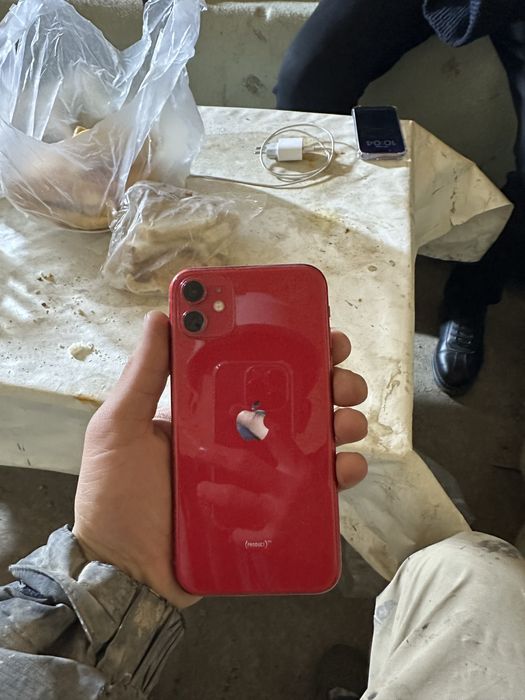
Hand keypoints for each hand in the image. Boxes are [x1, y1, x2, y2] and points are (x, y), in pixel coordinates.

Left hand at [73, 311, 367, 608]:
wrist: (126, 575)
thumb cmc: (117, 498)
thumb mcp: (120, 428)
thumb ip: (142, 376)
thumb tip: (161, 315)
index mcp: (209, 410)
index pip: (257, 368)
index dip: (291, 348)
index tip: (316, 331)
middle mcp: (240, 437)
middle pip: (297, 401)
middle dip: (329, 382)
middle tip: (342, 379)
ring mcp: (260, 475)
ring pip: (316, 440)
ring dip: (343, 422)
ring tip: (347, 422)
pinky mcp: (272, 512)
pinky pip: (316, 489)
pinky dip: (341, 474)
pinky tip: (346, 467)